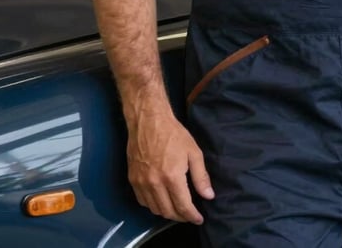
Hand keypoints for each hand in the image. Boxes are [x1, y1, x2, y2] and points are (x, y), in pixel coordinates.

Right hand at [125, 101, 214, 223]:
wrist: (148, 121)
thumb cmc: (174, 134)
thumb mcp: (193, 151)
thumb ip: (200, 176)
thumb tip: (208, 196)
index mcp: (172, 177)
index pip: (183, 206)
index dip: (192, 216)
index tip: (199, 219)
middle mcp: (155, 184)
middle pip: (168, 211)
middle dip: (180, 217)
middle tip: (189, 214)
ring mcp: (141, 183)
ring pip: (154, 209)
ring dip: (167, 212)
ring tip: (177, 208)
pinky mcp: (132, 180)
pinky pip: (143, 202)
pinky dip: (153, 205)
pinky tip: (161, 199)